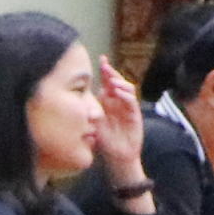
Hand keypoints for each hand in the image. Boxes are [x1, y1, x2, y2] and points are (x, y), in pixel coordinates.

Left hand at [93, 59, 149, 177]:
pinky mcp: (134, 114)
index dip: (105, 71)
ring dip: (119, 82)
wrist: (118, 155)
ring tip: (111, 80)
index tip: (101, 59)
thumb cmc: (105, 140)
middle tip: (105, 65)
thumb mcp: (94, 124)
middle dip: (111, 72)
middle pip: (117, 82)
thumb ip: (90, 112)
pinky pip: (131, 101)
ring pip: (126, 88)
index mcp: (108, 101)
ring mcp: (127, 106)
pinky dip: (125, 95)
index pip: (107, 82)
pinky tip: (118, 92)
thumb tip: (79, 102)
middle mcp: (118, 101)